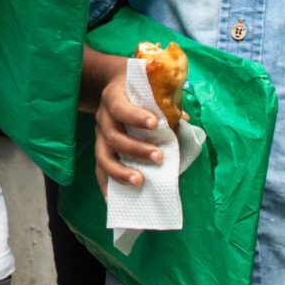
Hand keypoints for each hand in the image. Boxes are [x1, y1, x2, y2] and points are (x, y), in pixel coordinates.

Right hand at [95, 67, 164, 193]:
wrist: (113, 84)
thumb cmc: (138, 88)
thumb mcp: (150, 87)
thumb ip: (165, 103)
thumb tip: (184, 122)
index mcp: (114, 98)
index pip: (121, 107)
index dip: (136, 116)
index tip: (155, 123)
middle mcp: (103, 118)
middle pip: (113, 136)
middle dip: (136, 149)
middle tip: (159, 157)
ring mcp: (99, 136)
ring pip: (103, 157)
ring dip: (121, 172)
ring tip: (139, 181)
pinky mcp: (100, 150)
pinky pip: (99, 170)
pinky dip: (106, 185)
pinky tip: (113, 199)